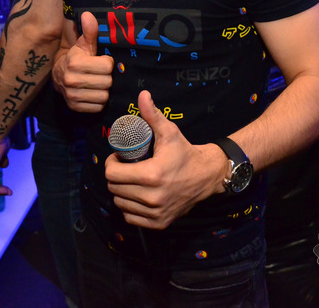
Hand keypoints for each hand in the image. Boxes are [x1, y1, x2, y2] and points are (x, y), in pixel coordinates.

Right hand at [53, 11, 113, 112]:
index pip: (107, 66)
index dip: (107, 63)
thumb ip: (89, 31)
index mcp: (75, 63)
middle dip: (106, 77)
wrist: (58, 76)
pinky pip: (98, 107)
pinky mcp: (74, 107)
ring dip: (103, 90)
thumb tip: (88, 14)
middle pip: (107, 82)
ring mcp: (72, 96)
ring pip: (104, 97)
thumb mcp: (83, 44)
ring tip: (97, 83)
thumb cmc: (76, 57)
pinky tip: (92, 93)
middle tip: (99, 73)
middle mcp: (72, 80)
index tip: (100, 61)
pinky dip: (98, 102)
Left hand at [105, 91, 226, 229]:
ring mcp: (156, 213)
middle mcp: (153, 197)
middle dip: (115, 177)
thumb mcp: (169, 132)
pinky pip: (131, 217)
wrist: (207, 176)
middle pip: (114, 189)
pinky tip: (136, 196)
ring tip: (130, 181)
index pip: (112, 174)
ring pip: (120, 204)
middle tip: (124, 168)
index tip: (118, 159)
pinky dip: (130, 208)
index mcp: (152, 175)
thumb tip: (142, 94)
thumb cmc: (185, 152)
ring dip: (121, 192)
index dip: (111, 164)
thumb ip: (153, 114)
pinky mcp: (159, 223)